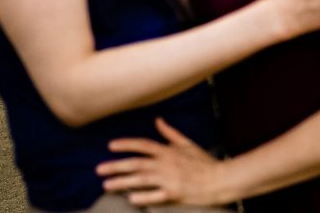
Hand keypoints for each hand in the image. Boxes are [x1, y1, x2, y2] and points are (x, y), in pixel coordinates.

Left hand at [97, 118, 225, 205]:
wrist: (220, 178)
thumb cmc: (203, 162)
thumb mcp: (187, 144)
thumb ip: (170, 134)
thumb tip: (158, 120)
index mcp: (168, 151)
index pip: (143, 145)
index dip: (126, 144)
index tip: (110, 146)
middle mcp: (166, 163)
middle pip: (137, 163)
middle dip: (116, 165)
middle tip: (99, 169)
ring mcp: (170, 178)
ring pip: (141, 179)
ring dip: (122, 182)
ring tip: (106, 185)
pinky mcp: (175, 192)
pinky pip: (156, 195)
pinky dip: (144, 197)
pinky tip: (131, 199)